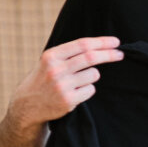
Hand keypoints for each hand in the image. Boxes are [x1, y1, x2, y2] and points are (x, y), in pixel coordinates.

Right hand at [7, 36, 122, 127]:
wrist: (27, 105)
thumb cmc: (44, 79)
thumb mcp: (50, 62)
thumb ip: (69, 54)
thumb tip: (99, 46)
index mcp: (51, 56)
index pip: (82, 44)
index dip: (101, 42)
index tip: (116, 42)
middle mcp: (56, 69)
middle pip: (91, 58)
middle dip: (109, 55)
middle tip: (120, 54)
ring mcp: (62, 85)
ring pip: (93, 75)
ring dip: (93, 76)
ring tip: (79, 80)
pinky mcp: (68, 100)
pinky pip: (91, 90)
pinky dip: (88, 89)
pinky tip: (75, 92)